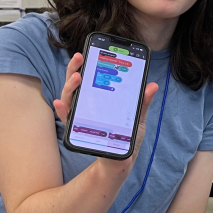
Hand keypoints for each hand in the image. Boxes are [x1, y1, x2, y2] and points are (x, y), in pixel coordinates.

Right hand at [54, 53, 158, 172]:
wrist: (121, 161)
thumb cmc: (126, 137)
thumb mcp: (137, 118)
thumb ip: (142, 102)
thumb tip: (152, 85)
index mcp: (99, 98)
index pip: (90, 77)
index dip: (87, 64)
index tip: (89, 51)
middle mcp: (85, 105)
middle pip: (76, 83)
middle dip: (75, 68)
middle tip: (81, 57)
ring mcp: (79, 117)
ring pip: (68, 98)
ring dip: (70, 86)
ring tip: (77, 77)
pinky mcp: (77, 131)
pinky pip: (66, 119)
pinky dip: (62, 110)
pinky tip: (61, 103)